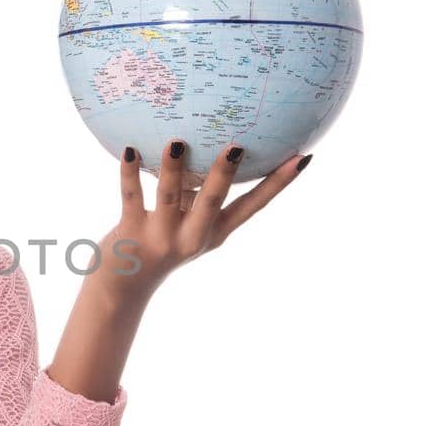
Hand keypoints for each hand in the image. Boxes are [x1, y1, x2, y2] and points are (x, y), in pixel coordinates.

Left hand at [92, 139, 312, 303]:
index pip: (253, 205)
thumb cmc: (160, 242)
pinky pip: (130, 197)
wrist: (125, 285)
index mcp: (214, 231)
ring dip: (172, 170)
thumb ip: (198, 192)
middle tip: (236, 146)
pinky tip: (130, 150)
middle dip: (224, 175)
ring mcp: (162, 236)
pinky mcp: (131, 232)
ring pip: (169, 197)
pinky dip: (130, 174)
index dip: (277, 184)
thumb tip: (207, 141)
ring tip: (175, 142)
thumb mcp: (189, 223)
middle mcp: (192, 235)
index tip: (301, 158)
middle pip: (212, 202)